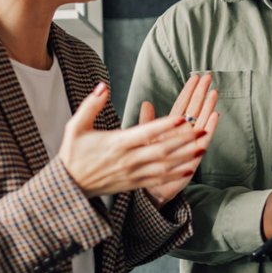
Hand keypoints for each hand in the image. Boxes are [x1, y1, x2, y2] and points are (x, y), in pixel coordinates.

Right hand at [58, 82, 206, 197]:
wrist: (69, 186)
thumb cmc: (73, 154)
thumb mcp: (76, 126)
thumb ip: (91, 105)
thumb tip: (103, 85)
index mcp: (116, 143)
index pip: (144, 133)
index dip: (163, 126)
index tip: (180, 117)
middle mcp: (127, 160)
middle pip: (161, 150)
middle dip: (183, 140)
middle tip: (202, 129)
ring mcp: (132, 174)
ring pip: (164, 166)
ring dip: (185, 157)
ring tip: (202, 146)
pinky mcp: (134, 184)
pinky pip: (159, 180)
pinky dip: (175, 175)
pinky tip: (190, 168)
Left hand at [142, 73, 218, 206]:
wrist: (151, 189)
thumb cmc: (148, 163)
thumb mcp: (144, 139)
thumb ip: (147, 121)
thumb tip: (146, 102)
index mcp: (171, 128)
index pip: (182, 104)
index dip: (189, 90)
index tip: (196, 76)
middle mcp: (183, 133)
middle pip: (194, 108)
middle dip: (201, 92)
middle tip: (208, 76)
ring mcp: (190, 143)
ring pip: (202, 120)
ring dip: (208, 106)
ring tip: (214, 92)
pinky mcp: (194, 155)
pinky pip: (204, 139)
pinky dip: (210, 126)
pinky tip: (216, 114)